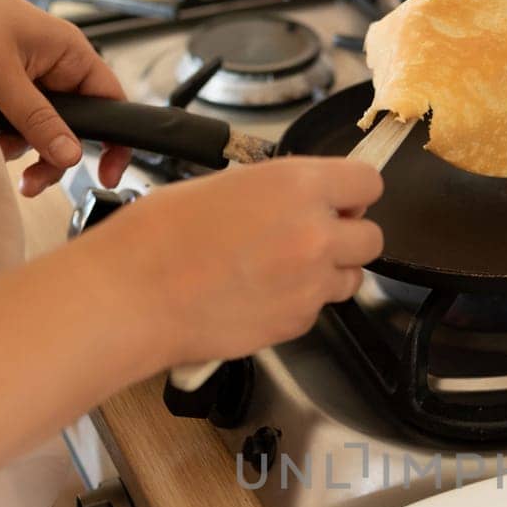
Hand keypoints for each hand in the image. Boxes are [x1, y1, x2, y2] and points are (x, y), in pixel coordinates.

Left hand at [0, 0, 129, 196]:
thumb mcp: (2, 73)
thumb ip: (38, 119)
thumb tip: (71, 154)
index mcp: (68, 52)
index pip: (110, 101)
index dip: (114, 139)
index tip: (107, 172)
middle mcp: (51, 67)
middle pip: (72, 126)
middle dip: (52, 154)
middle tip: (34, 179)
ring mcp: (24, 80)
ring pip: (40, 131)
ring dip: (19, 146)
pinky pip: (12, 125)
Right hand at [112, 156, 383, 366]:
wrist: (134, 296)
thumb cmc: (159, 237)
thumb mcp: (224, 185)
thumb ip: (279, 192)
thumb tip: (302, 200)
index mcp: (297, 186)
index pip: (368, 182)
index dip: (355, 192)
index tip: (343, 200)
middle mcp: (315, 235)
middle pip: (372, 238)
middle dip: (348, 236)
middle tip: (316, 236)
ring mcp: (310, 285)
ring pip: (351, 278)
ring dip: (330, 272)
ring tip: (283, 269)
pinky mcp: (297, 324)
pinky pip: (317, 309)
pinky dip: (298, 303)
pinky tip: (260, 294)